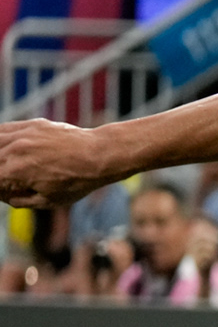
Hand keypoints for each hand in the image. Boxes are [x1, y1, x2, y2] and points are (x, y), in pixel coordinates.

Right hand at [0, 118, 116, 207]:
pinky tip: (6, 147)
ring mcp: (22, 135)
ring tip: (7, 164)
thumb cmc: (77, 182)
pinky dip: (0, 139)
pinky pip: (4, 129)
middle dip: (0, 173)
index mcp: (15, 172)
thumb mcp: (48, 201)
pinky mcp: (31, 125)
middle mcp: (13, 150)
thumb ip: (19, 200)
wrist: (99, 155)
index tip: (5, 191)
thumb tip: (3, 196)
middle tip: (8, 179)